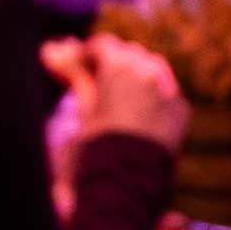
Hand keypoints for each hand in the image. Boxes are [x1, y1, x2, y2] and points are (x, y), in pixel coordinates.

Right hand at [42, 34, 180, 152]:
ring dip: (136, 75)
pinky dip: (153, 95)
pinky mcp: (181, 110)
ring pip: (152, 68)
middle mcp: (148, 71)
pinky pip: (166, 91)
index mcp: (119, 66)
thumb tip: (49, 49)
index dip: (88, 54)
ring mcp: (169, 90)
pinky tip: (140, 113)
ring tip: (119, 96)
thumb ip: (73, 76)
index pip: (102, 45)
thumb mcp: (81, 109)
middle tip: (97, 80)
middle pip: (129, 53)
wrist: (127, 185)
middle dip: (114, 63)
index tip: (77, 65)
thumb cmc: (95, 148)